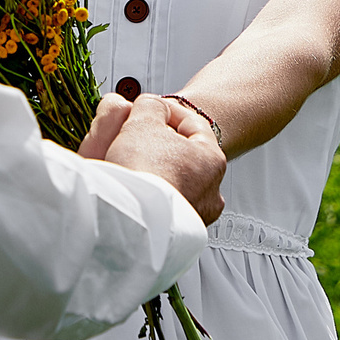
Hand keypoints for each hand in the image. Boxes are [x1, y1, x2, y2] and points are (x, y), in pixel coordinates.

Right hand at [90, 93, 224, 225]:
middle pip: (182, 154)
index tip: (146, 109)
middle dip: (158, 142)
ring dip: (153, 169)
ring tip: (129, 162)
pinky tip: (132, 188)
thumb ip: (150, 105)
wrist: (126, 220)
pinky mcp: (174, 233)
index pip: (192, 123)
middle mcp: (210, 191)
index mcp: (212, 159)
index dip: (165, 111)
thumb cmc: (141, 171)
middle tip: (135, 135)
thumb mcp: (144, 119)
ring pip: (173, 181)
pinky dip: (148, 194)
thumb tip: (150, 106)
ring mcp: (194, 215)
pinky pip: (161, 205)